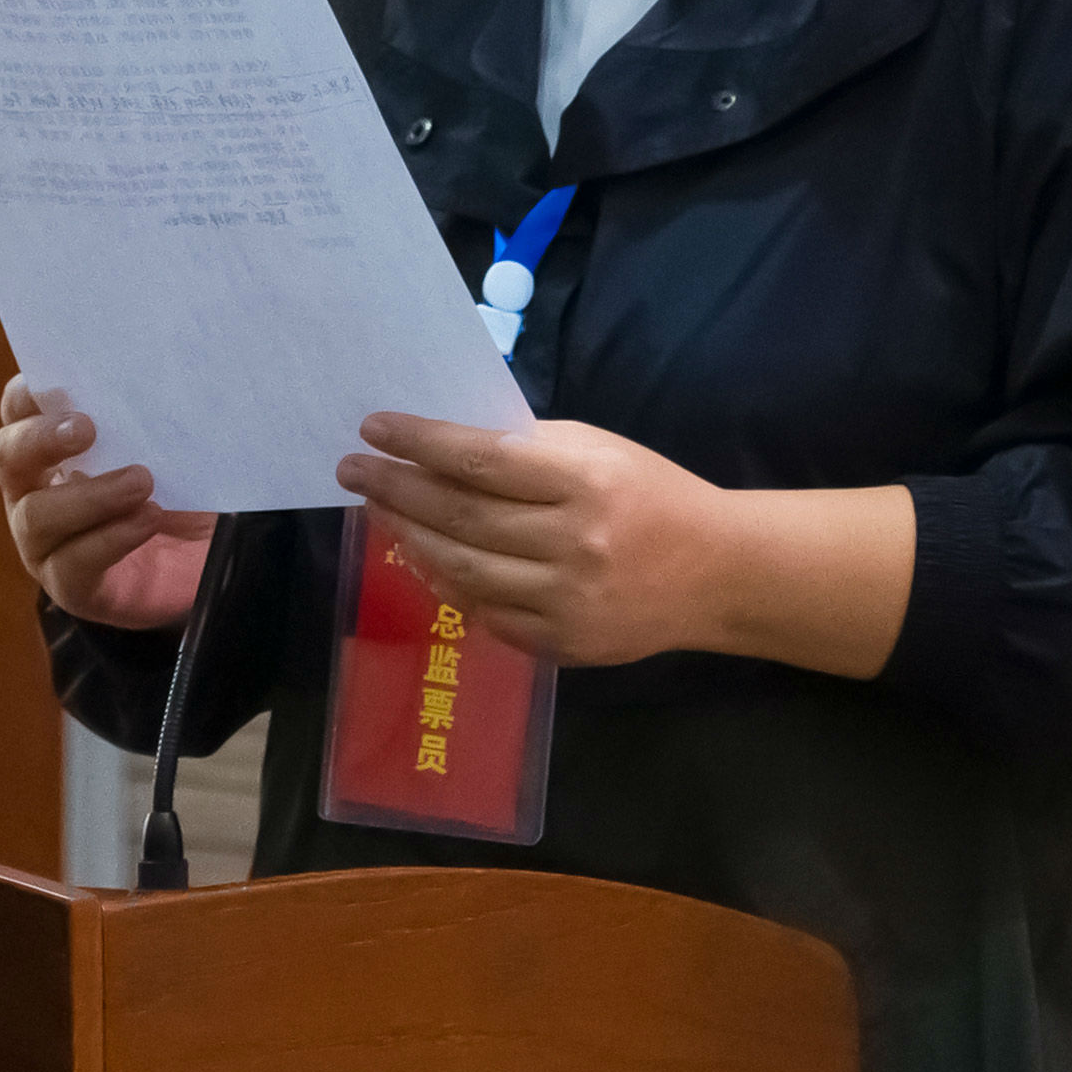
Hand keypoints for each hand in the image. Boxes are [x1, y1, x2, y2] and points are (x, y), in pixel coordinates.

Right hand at [0, 377, 211, 628]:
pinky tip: (148, 518)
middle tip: (87, 429)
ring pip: (36, 516)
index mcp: (49, 449)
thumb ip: (151, 419)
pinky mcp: (73, 587)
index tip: (56, 383)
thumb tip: (158, 380)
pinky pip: (73, 564)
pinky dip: (111, 538)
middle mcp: (34, 492)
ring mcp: (45, 545)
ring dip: (89, 495)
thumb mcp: (171, 448)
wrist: (208, 563)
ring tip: (141, 482)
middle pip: (9, 459)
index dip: (25, 396)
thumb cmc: (181, 493)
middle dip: (41, 439)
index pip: (18, 413)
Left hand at [339, 414, 915, 676]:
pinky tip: (426, 558)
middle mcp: (571, 544)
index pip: (480, 461)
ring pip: (461, 571)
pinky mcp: (561, 643)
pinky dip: (448, 584)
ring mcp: (564, 601)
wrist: (717, 574)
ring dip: (410, 539)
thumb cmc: (651, 495)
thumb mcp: (599, 450)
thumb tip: (443, 445)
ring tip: (381, 511)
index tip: (374, 428)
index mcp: (584, 482)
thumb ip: (527, 450)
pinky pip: (484, 613)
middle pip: (459, 517)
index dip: (419, 443)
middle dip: (396, 491)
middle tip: (354, 471)